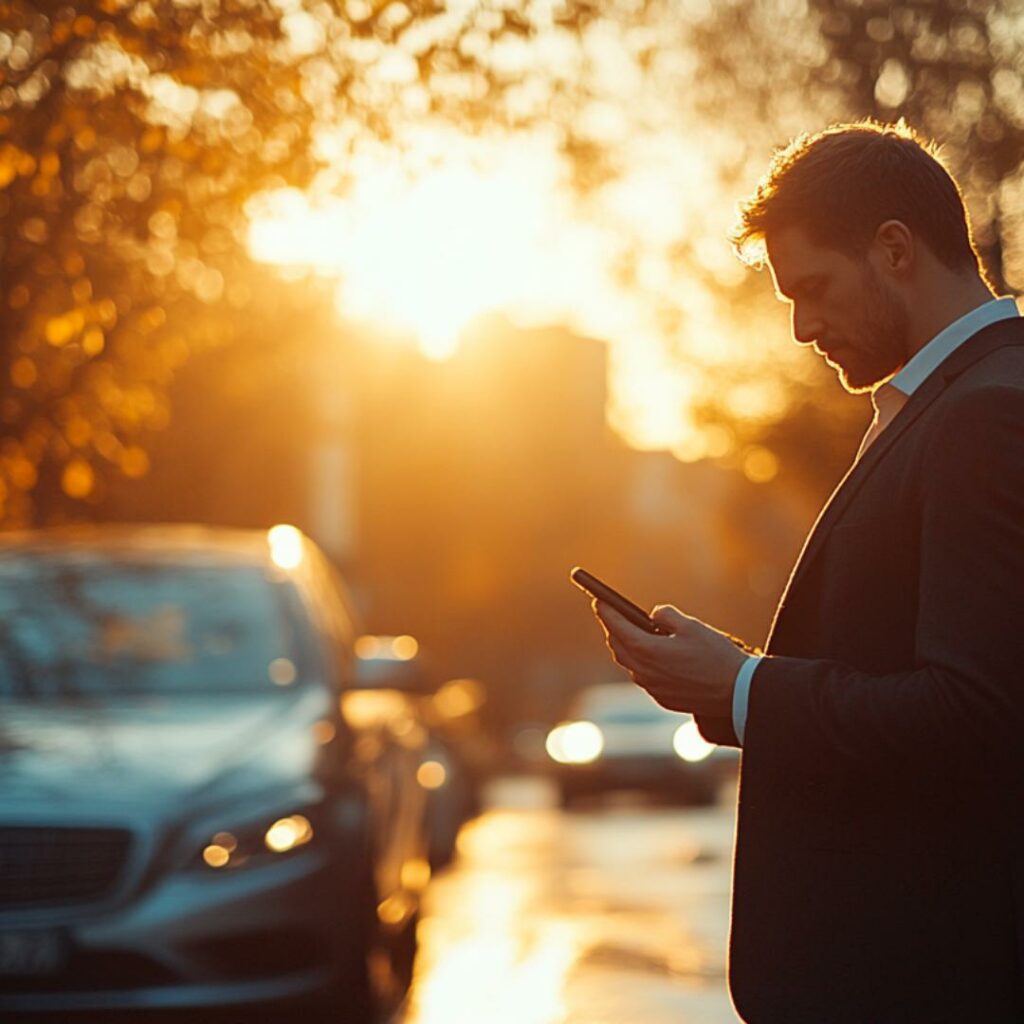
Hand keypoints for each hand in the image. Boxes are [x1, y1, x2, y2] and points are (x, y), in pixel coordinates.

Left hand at [591, 600, 747, 717]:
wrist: (736, 692)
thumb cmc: (716, 656)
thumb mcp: (691, 626)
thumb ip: (666, 616)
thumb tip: (653, 616)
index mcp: (648, 650)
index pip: (617, 627)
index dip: (606, 611)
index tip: (599, 600)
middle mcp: (645, 672)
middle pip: (618, 647)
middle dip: (613, 628)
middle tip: (613, 614)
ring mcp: (653, 688)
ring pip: (630, 664)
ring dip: (626, 647)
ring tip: (630, 633)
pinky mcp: (663, 698)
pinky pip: (644, 677)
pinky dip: (641, 663)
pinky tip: (651, 655)